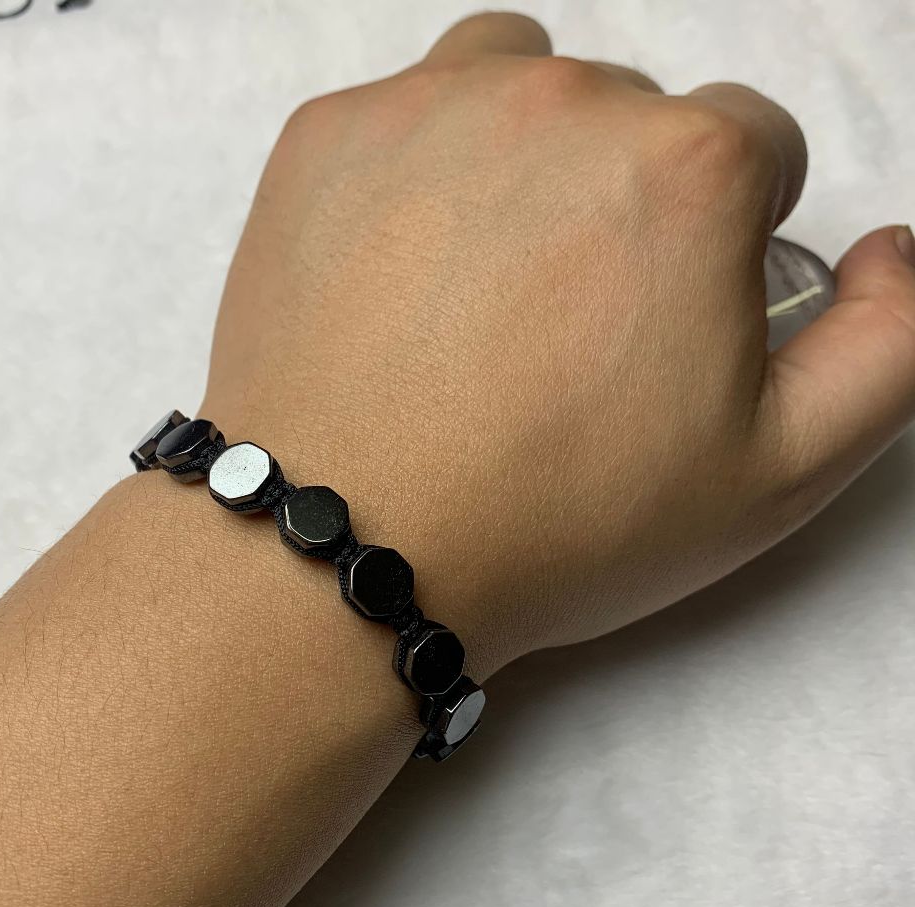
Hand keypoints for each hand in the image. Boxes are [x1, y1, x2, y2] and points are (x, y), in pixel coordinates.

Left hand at [201, 12, 914, 676]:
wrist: (351, 545)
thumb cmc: (561, 522)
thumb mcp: (779, 471)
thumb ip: (891, 345)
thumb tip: (892, 250)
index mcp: (688, 168)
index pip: (754, 151)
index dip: (723, 242)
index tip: (663, 321)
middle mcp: (561, 101)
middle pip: (633, 116)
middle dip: (626, 201)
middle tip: (564, 325)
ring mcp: (427, 106)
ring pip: (521, 83)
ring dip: (530, 157)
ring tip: (493, 276)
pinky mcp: (326, 136)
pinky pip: (406, 114)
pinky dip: (421, 172)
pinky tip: (402, 274)